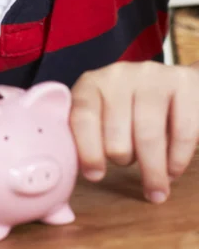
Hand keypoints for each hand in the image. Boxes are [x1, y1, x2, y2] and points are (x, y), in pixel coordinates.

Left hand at [70, 61, 198, 202]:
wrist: (173, 84)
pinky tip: (172, 171)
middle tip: (127, 164)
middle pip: (116, 136)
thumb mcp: (102, 114)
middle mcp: (119, 74)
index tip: (96, 175)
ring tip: (155, 188)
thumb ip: (87, 134)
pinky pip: (181, 133)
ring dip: (152, 170)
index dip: (87, 150)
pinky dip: (176, 161)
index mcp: (91, 83)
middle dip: (122, 160)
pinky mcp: (182, 83)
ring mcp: (152, 76)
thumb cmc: (130, 109)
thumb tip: (81, 170)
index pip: (82, 117)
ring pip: (148, 136)